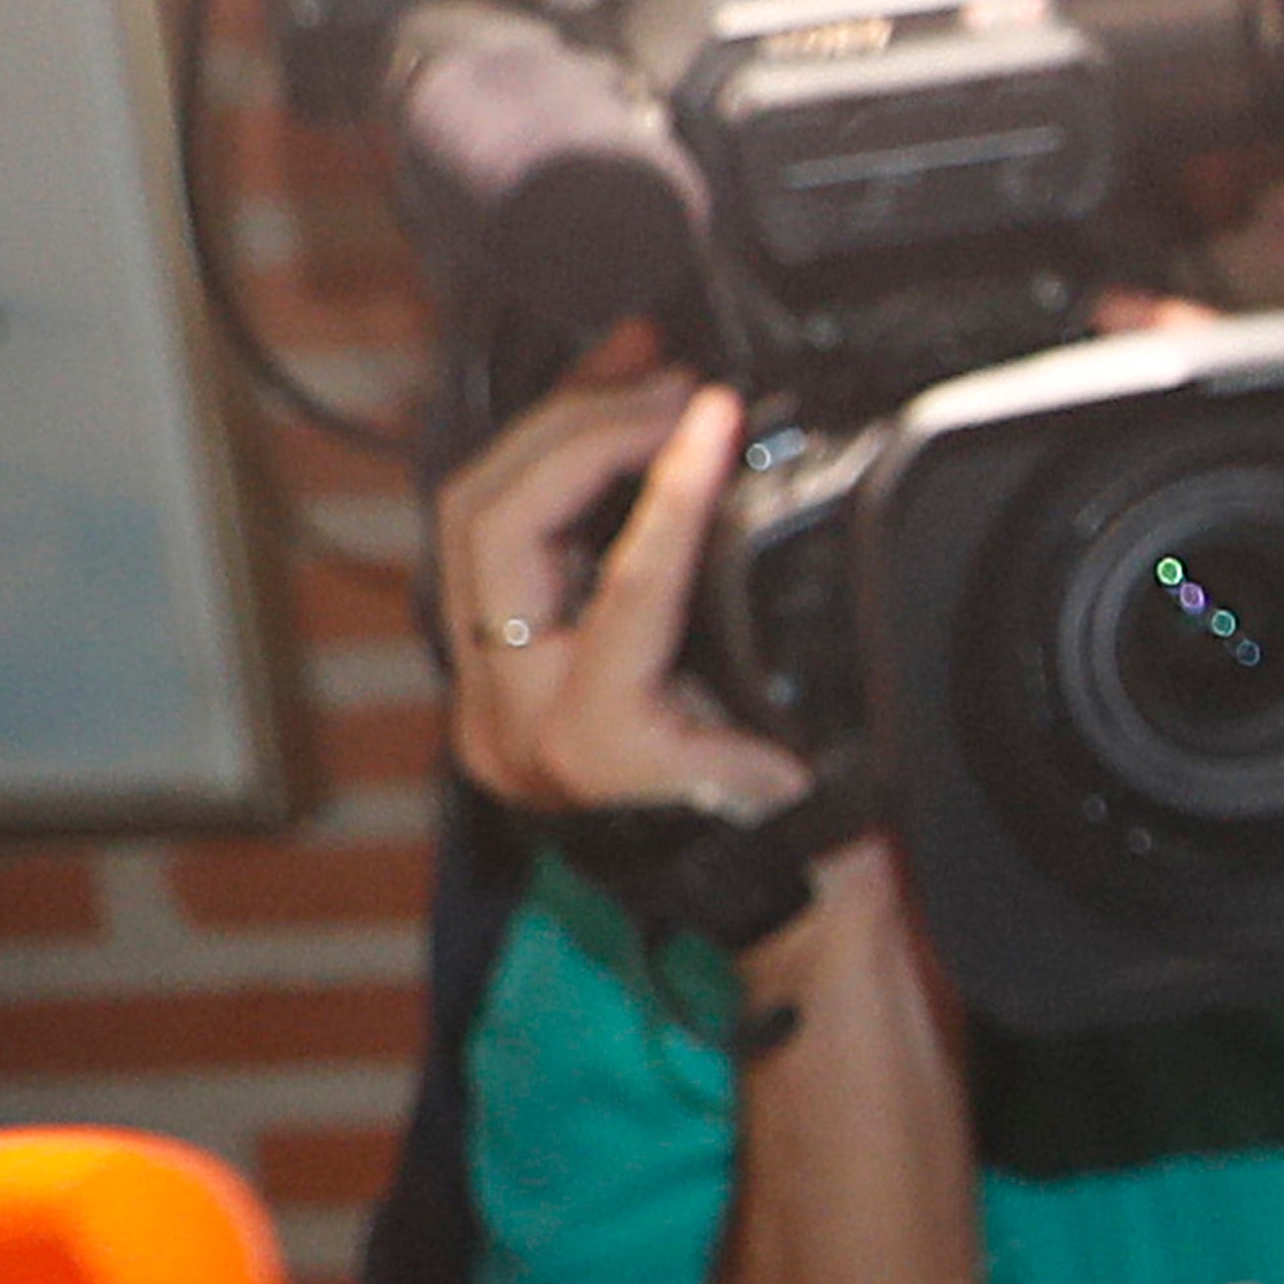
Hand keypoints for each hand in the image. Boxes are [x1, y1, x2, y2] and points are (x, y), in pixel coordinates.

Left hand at [431, 368, 807, 822]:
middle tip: (673, 384)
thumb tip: (801, 549)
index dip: (674, 484)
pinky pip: (488, 537)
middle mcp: (512, 718)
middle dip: (587, 432)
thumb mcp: (812, 766)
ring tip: (640, 374)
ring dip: (556, 431)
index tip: (716, 409)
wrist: (740, 909)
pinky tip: (601, 418)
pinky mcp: (487, 669)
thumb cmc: (787, 846)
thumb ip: (794, 669)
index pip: (627, 582)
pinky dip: (543, 468)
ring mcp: (484, 691)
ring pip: (472, 514)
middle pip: (501, 522)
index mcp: (596, 747)